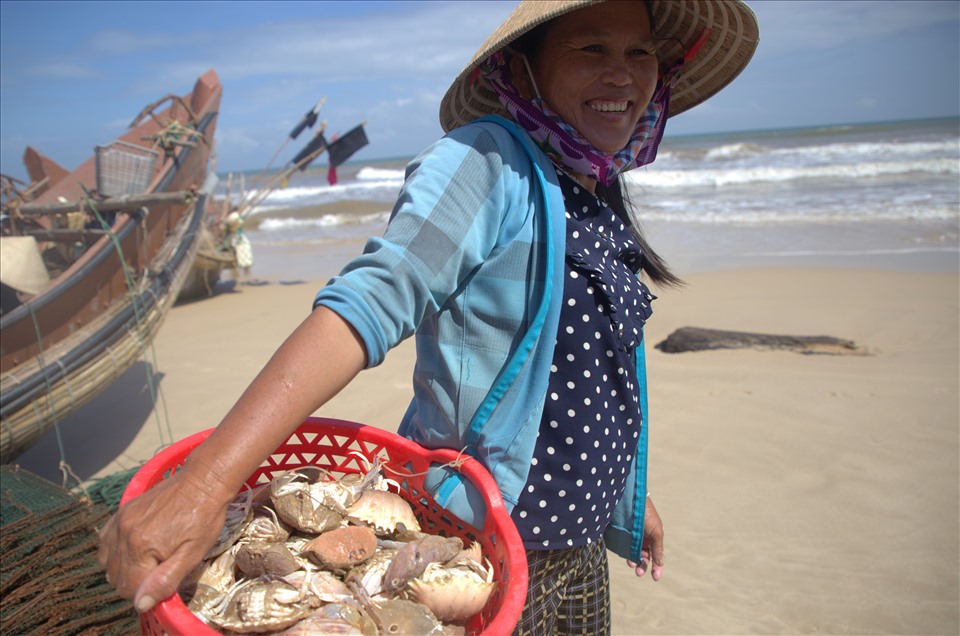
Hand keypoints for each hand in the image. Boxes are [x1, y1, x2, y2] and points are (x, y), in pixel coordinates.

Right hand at [97, 466, 230, 612]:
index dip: (146, 592)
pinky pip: (105, 541)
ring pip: (107, 561)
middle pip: (115, 577)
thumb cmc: (204, 517)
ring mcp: (120, 520)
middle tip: (158, 570)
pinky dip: (114, 550)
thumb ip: (166, 580)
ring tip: (148, 560)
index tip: (162, 581)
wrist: (203, 481)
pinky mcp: (121, 511)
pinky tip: (134, 547)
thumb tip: (142, 603)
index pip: (128, 589)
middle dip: (135, 581)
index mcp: (141, 547)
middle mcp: (124, 534)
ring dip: (123, 567)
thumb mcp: (193, 553)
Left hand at [627, 495, 663, 580]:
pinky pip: (622, 547)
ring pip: (632, 554)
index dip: (656, 567)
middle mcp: (642, 538)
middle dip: (642, 565)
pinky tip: (626, 555)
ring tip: (631, 563)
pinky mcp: (619, 534)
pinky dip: (625, 553)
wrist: (631, 499)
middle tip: (639, 572)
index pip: (654, 556)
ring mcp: (630, 536)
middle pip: (643, 557)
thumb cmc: (646, 514)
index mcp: (653, 537)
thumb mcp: (656, 532)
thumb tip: (660, 564)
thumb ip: (658, 549)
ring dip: (633, 561)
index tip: (655, 578)